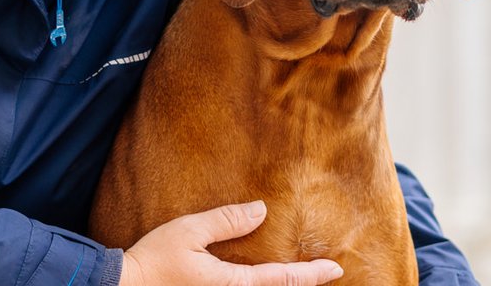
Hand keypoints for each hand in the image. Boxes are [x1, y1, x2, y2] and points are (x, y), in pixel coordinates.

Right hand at [119, 201, 343, 284]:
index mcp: (232, 284)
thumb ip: (226, 221)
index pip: (283, 279)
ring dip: (283, 284)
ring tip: (301, 275)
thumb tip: (262, 211)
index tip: (336, 268)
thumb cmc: (154, 259)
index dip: (312, 273)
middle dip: (303, 284)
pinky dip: (263, 284)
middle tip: (328, 272)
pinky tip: (266, 276)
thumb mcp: (189, 230)